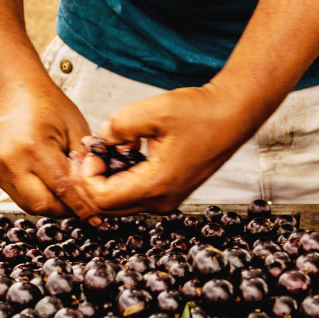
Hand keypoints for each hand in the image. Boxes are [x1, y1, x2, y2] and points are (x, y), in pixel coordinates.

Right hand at [0, 75, 98, 220]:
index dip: (81, 206)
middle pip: (43, 205)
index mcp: (33, 147)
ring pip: (31, 207)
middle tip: (85, 207)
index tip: (96, 218)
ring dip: (53, 207)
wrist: (13, 92)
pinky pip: (21, 198)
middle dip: (67, 210)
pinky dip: (40, 199)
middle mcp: (12, 162)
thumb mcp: (75, 128)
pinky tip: (53, 190)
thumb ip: (84, 161)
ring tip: (70, 198)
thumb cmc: (46, 104)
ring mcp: (0, 170)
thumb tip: (93, 190)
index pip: (62, 188)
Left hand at [75, 84, 255, 214]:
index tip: (90, 149)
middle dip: (89, 180)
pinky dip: (120, 176)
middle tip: (87, 151)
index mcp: (156, 185)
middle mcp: (161, 200)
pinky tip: (121, 151)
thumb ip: (118, 125)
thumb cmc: (203, 113)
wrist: (233, 114)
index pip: (101, 199)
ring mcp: (166, 199)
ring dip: (104, 178)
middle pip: (106, 207)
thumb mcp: (154, 110)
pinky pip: (134, 193)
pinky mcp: (169, 190)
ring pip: (119, 202)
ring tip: (103, 148)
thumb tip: (101, 138)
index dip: (85, 175)